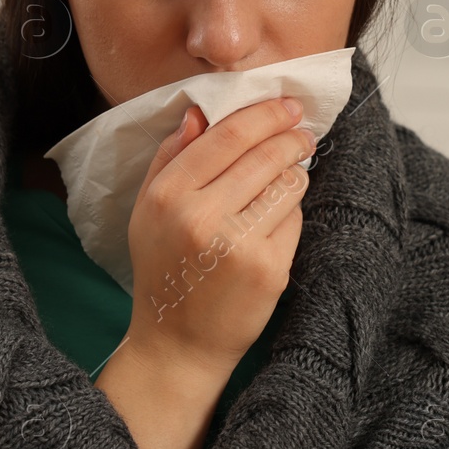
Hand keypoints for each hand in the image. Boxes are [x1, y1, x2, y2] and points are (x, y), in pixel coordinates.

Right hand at [125, 96, 314, 375]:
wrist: (178, 342)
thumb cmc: (165, 270)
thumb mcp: (148, 210)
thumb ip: (170, 159)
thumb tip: (199, 113)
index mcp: (167, 195)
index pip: (226, 136)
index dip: (263, 115)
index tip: (285, 106)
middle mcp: (200, 216)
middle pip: (265, 154)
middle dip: (290, 138)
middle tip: (301, 133)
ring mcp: (237, 244)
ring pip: (287, 184)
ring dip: (292, 176)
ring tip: (284, 180)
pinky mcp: (268, 269)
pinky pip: (294, 221)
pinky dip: (289, 217)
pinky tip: (272, 227)